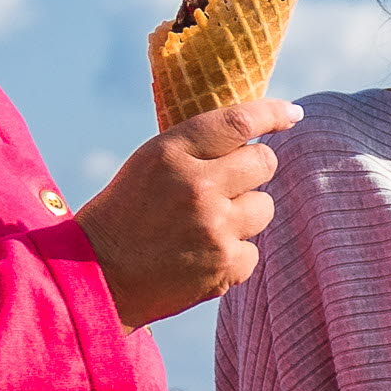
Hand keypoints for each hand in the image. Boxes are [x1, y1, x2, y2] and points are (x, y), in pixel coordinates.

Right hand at [75, 97, 299, 330]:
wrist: (98, 276)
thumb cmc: (125, 213)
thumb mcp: (151, 163)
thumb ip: (197, 148)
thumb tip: (253, 134)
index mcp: (172, 153)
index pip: (238, 122)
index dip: (272, 114)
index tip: (291, 114)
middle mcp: (198, 187)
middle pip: (264, 163)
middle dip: (254, 169)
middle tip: (230, 183)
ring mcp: (215, 229)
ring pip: (265, 207)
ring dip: (245, 213)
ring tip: (207, 225)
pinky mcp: (225, 267)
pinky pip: (253, 249)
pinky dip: (234, 253)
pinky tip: (201, 256)